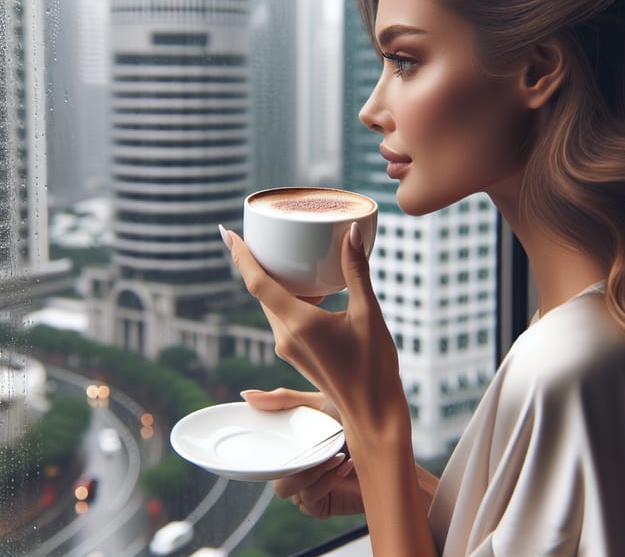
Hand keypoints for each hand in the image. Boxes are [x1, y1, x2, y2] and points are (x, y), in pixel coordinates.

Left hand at [222, 224, 406, 441]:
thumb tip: (353, 232)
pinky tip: (315, 294)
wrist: (374, 414)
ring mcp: (289, 349)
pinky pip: (284, 320)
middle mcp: (286, 337)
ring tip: (296, 261)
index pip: (258, 283)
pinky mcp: (297, 356)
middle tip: (263, 236)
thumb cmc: (374, 367)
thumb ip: (357, 271)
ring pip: (274, 306)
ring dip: (280, 283)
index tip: (227, 234)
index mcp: (299, 324)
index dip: (241, 256)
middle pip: (262, 292)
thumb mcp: (369, 313)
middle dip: (259, 264)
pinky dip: (291, 301)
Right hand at [242, 387, 363, 517]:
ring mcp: (307, 488)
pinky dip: (326, 481)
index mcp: (291, 445)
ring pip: (287, 489)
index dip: (257, 448)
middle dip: (291, 461)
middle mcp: (296, 468)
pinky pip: (309, 500)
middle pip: (271, 475)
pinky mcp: (321, 505)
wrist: (388, 441)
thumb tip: (245, 394)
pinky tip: (344, 464)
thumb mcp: (317, 403)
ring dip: (311, 471)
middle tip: (313, 447)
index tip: (262, 434)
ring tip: (336, 453)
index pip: (264, 452)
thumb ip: (283, 399)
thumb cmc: (356, 418)